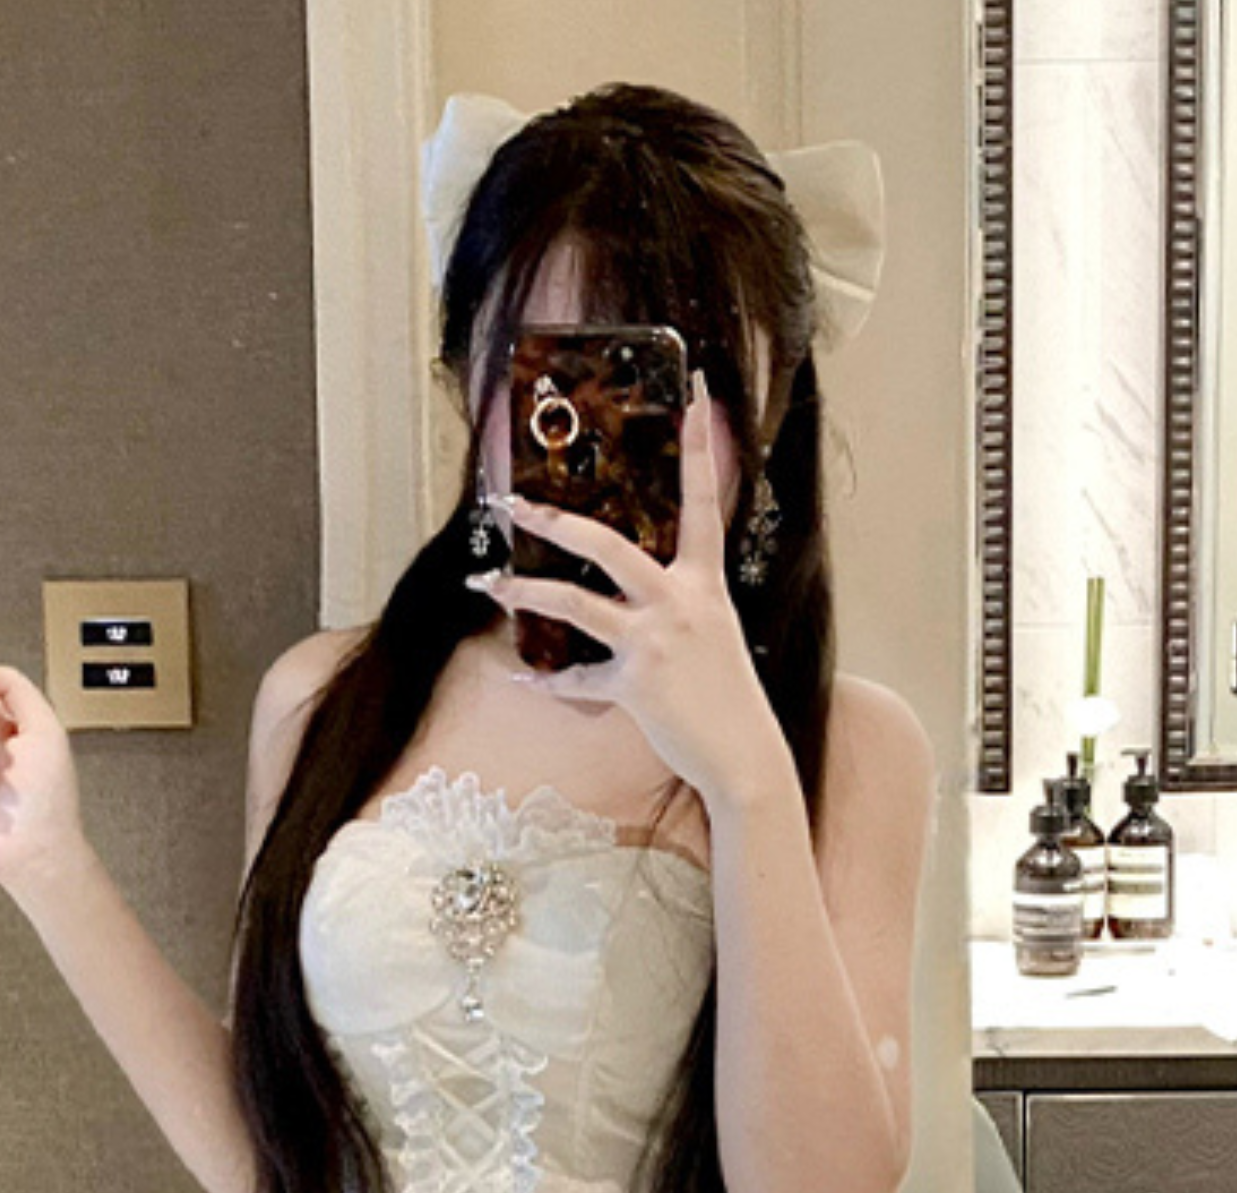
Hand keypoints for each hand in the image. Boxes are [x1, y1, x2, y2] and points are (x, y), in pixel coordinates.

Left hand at [467, 370, 782, 807]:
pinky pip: (578, 679)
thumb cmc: (726, 695)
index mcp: (705, 582)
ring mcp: (655, 642)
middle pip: (608, 544)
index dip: (700, 447)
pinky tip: (524, 680)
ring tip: (491, 586)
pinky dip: (549, 682)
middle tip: (514, 505)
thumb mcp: (712, 632)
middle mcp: (679, 602)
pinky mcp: (635, 685)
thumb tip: (638, 586)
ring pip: (576, 605)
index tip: (695, 394)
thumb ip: (679, 600)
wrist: (744, 755)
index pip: (705, 501)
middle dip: (555, 522)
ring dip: (526, 594)